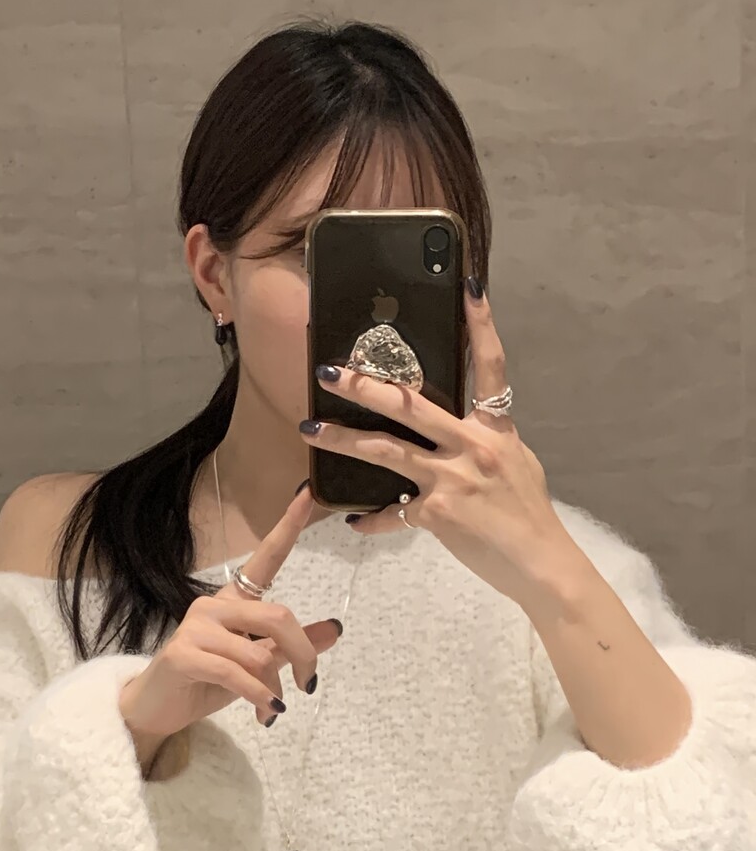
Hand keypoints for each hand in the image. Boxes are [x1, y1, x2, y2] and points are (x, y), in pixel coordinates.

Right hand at [119, 486, 342, 748]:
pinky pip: (237, 672)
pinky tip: (265, 711)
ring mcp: (195, 628)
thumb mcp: (258, 666)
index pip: (265, 559)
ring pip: (259, 652)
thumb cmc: (206, 684)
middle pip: (278, 616)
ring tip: (270, 707)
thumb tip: (335, 628)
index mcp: (234, 602)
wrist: (159, 710)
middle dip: (303, 654)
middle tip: (308, 684)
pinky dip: (258, 696)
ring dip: (273, 686)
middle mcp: (213, 606)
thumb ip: (291, 647)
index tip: (308, 494)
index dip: (287, 527)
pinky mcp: (184, 654)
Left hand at [301, 282, 576, 609]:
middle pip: (411, 405)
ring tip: (310, 430)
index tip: (467, 286)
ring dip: (342, 439)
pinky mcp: (437, 514)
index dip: (481, 324)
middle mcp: (472, 446)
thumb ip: (483, 442)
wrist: (540, 564)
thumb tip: (452, 434)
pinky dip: (373, 518)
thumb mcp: (516, 464)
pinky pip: (393, 512)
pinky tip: (354, 521)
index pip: (491, 367)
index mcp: (495, 429)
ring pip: (385, 451)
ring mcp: (452, 479)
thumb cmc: (528, 514)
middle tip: (329, 372)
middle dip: (365, 386)